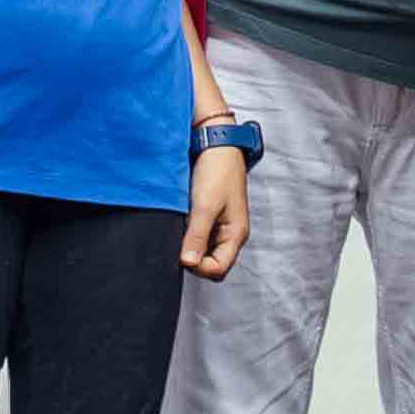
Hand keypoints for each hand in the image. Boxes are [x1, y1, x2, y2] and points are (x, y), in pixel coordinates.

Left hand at [181, 145, 248, 281]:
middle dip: (194, 260)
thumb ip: (197, 236)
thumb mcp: (205, 206)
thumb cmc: (218, 171)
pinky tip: (180, 223)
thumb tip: (188, 262)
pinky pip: (198, 237)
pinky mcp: (208, 216)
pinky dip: (187, 235)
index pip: (219, 269)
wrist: (215, 144)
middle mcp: (229, 233)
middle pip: (212, 264)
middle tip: (178, 244)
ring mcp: (219, 225)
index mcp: (236, 234)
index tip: (182, 254)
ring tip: (179, 230)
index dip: (199, 267)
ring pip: (203, 251)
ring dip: (189, 247)